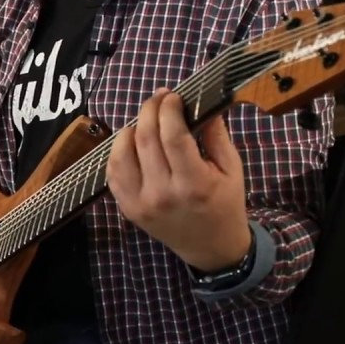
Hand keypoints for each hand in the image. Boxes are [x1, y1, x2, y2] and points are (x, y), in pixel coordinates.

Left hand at [106, 88, 251, 271]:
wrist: (211, 247)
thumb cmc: (225, 203)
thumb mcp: (231, 169)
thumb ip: (216, 134)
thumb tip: (202, 100)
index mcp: (194, 184)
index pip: (173, 136)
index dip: (169, 110)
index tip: (173, 96)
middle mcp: (163, 195)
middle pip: (146, 139)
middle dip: (150, 110)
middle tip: (159, 98)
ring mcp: (141, 204)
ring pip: (122, 154)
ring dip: (131, 129)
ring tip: (145, 121)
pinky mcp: (128, 210)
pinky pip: (113, 173)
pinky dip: (117, 152)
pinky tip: (131, 142)